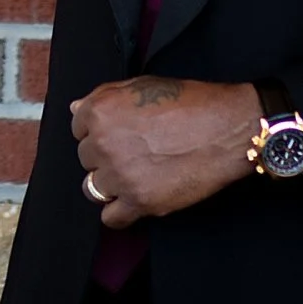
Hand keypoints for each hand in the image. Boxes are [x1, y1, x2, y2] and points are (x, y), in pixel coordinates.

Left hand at [72, 77, 261, 228]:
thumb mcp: (142, 85)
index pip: (78, 128)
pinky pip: (111, 217)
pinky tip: (133, 200)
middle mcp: (104, 143)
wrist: (227, 129)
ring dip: (109, 184)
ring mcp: (120, 175)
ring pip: (93, 188)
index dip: (98, 130)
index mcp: (101, 111)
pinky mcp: (140, 202)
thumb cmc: (189, 103)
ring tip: (133, 176)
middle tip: (133, 152)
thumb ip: (104, 96)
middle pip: (86, 158)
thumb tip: (75, 108)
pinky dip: (120, 212)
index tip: (117, 133)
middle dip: (105, 156)